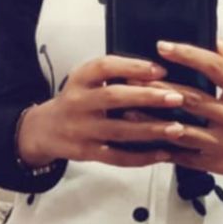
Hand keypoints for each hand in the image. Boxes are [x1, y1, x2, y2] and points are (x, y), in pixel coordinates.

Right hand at [16, 55, 188, 169]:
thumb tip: (158, 71)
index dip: (133, 66)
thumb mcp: (87, 80)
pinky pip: (117, 156)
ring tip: (177, 128)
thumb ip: (115, 74)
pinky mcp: (86, 152)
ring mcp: (81, 129)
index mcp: (80, 78)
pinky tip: (163, 152)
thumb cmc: (77, 100)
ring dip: (151, 130)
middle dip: (147, 97)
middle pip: (114, 97)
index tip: (160, 69)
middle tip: (176, 97)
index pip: (105, 66)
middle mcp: (78, 102)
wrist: (45, 129)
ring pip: (119, 131)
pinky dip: (142, 157)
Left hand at [124, 39, 222, 188]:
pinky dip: (163, 146)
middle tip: (132, 79)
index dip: (187, 55)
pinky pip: (184, 155)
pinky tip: (144, 139)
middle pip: (192, 99)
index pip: (215, 68)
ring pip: (183, 130)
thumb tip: (213, 41)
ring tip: (128, 111)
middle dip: (159, 89)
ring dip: (153, 121)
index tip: (162, 47)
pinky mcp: (218, 164)